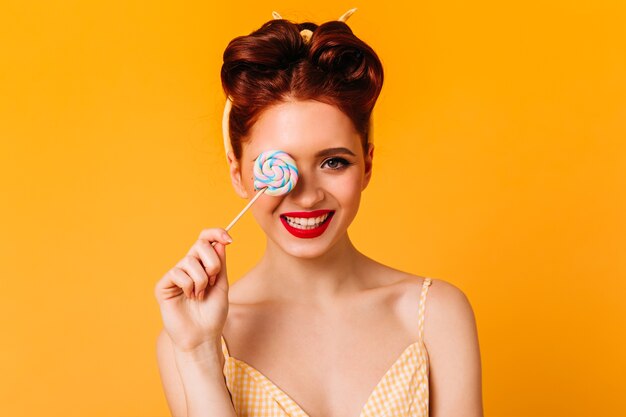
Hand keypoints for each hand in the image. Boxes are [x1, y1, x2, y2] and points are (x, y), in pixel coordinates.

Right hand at [154, 228, 231, 351]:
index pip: (205, 239)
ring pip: (190, 261)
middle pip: (200, 244)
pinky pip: (178, 273)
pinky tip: (189, 298)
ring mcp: (175, 275)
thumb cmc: (213, 313)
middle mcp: (188, 267)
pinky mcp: (163, 285)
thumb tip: (220, 241)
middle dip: (212, 263)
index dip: (216, 233)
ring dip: (202, 280)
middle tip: (213, 281)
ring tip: (200, 296)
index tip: (229, 239)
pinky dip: (189, 286)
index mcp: (203, 264)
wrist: (202, 336)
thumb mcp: (222, 284)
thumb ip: (220, 263)